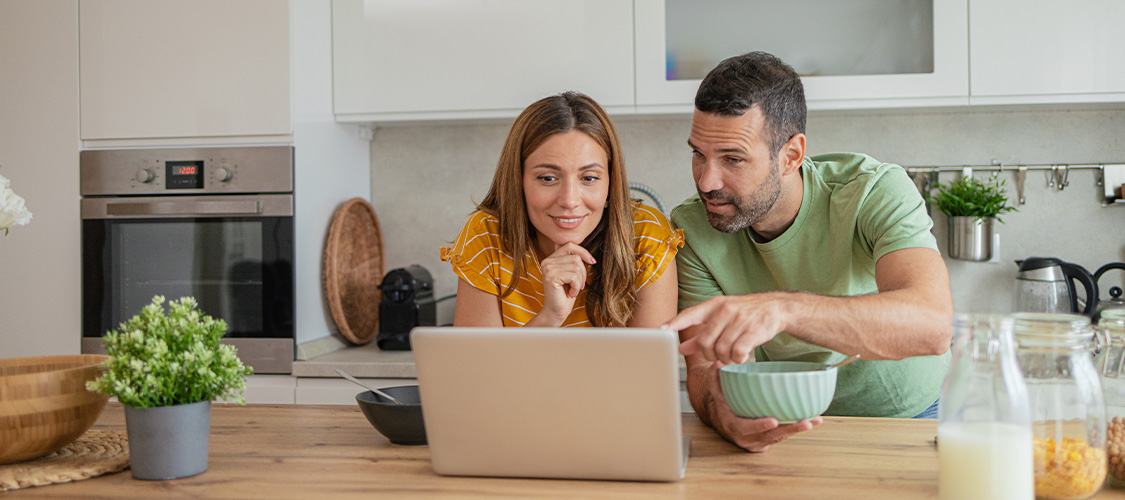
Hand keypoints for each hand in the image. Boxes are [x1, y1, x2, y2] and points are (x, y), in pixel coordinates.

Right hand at [536, 242, 595, 325]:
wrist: (556, 312)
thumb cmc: (565, 294)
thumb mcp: (571, 275)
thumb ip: (573, 262)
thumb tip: (585, 253)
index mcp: (551, 259)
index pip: (570, 245)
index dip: (583, 251)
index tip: (593, 261)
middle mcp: (547, 261)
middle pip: (576, 257)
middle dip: (582, 273)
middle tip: (578, 285)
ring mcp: (548, 268)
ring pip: (576, 266)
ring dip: (579, 281)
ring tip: (573, 290)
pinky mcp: (551, 276)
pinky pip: (574, 276)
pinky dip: (576, 286)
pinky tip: (570, 293)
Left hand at [664, 294, 788, 363]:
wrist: (776, 308)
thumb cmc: (745, 314)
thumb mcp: (721, 318)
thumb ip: (701, 333)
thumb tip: (681, 348)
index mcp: (714, 305)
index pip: (689, 314)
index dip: (674, 323)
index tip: (660, 331)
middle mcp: (725, 310)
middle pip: (704, 342)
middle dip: (709, 354)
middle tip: (718, 355)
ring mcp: (740, 320)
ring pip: (720, 350)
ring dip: (725, 359)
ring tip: (732, 355)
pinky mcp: (753, 331)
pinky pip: (737, 353)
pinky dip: (737, 360)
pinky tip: (741, 356)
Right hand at [702, 361, 819, 451]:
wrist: (725, 423)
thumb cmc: (723, 406)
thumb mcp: (717, 393)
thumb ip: (716, 378)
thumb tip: (718, 363)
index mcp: (734, 426)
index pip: (746, 428)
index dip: (759, 426)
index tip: (773, 420)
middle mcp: (749, 438)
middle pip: (771, 436)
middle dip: (789, 430)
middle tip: (805, 422)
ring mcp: (761, 441)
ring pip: (781, 436)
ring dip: (798, 429)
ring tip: (814, 420)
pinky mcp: (770, 440)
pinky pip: (785, 435)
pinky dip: (798, 428)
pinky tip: (814, 420)